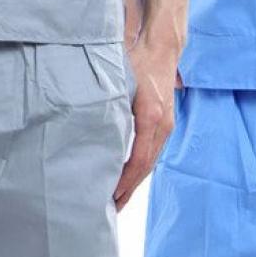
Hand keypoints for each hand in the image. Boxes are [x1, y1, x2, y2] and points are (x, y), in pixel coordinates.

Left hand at [114, 39, 180, 210]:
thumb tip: (88, 123)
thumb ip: (108, 102)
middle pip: (147, 166)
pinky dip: (141, 167)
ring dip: (136, 181)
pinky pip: (154, 151)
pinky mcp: (165, 122)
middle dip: (130, 189)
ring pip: (151, 161)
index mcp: (151, 117)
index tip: (112, 197)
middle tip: (111, 209)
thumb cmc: (137, 60)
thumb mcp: (120, 80)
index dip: (126, 181)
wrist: (162, 47)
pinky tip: (130, 176)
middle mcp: (163, 125)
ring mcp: (167, 125)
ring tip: (119, 199)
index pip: (139, 159)